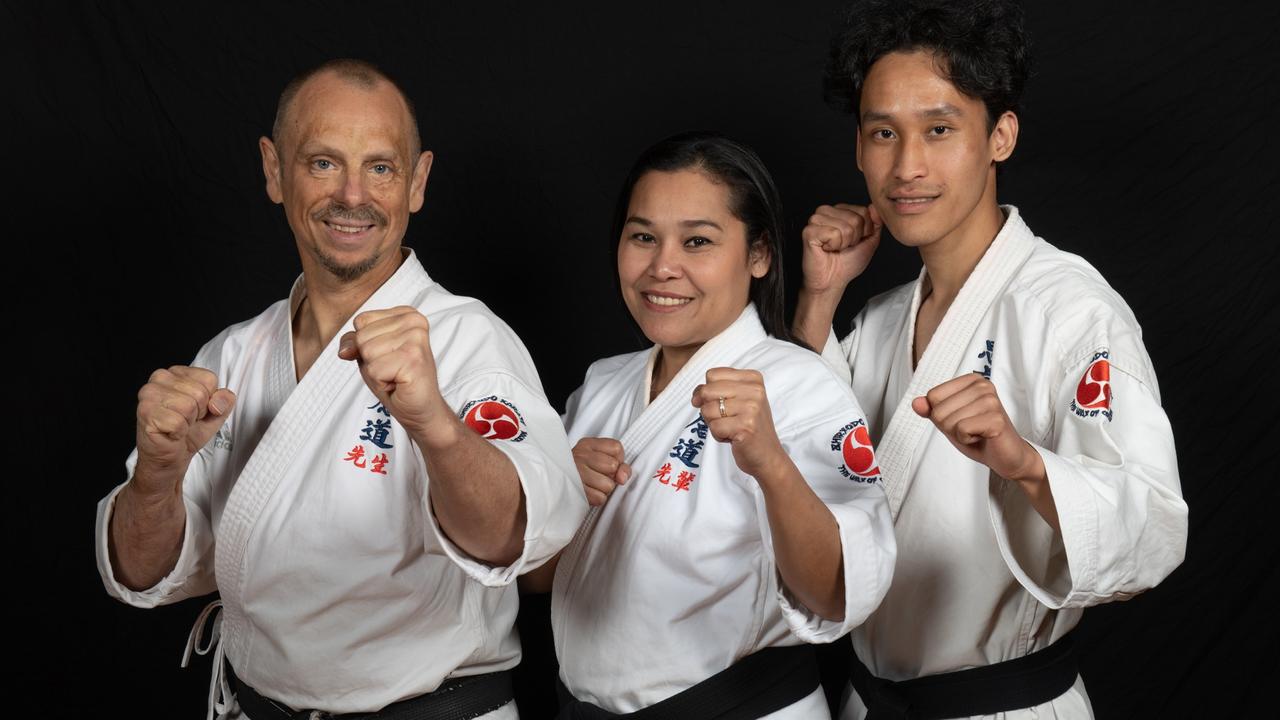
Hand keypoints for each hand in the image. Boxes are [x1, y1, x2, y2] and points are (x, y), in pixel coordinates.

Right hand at [134, 366, 235, 494]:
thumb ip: (225, 400)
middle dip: (199, 412)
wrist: (170, 456)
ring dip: (188, 423)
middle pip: (200, 392)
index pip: (209, 378)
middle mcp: (160, 378)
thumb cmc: (189, 432)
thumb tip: (218, 401)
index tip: (196, 410)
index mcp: (178, 372)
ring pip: (189, 406)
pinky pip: (177, 422)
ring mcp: (149, 394)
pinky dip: (178, 433)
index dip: (209, 399)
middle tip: (185, 420)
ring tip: (177, 425)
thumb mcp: (216, 413)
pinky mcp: (145, 412)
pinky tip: (170, 433)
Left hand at [338, 306, 449, 441]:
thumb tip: (345, 350)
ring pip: (367, 352)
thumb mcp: (369, 355)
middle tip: (393, 369)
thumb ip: (353, 342)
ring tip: (396, 375)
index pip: (361, 320)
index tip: (388, 356)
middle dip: (370, 359)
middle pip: (362, 336)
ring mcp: (416, 339)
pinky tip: (399, 383)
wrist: (421, 408)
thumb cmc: (397, 380)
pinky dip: (381, 382)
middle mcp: (414, 321)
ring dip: (376, 372)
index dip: (365, 344)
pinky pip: (374, 370)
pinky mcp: (414, 358)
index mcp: (406, 314)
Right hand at [572, 437, 629, 506]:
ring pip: (608, 485)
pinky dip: (597, 498)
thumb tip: (622, 478)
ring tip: (594, 484)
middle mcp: (580, 455)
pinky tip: (589, 491)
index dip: (617, 459)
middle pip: (613, 466)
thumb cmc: (587, 472)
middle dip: (611, 475)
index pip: (617, 449)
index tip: (607, 463)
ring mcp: (575, 472)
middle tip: (599, 475)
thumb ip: (622, 467)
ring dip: (604, 489)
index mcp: (588, 444)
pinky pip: (600, 498)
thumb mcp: (604, 460)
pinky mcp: (574, 490)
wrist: (560, 483)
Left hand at [692, 367, 787, 480]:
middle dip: (709, 408)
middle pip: (707, 391)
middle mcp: (754, 390)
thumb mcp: (739, 400)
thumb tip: (695, 397)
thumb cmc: (749, 427)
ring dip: (714, 424)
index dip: (706, 391)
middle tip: (725, 419)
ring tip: (732, 428)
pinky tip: (734, 437)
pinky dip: (718, 436)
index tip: (716, 403)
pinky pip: (714, 427)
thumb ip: (717, 390)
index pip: (712, 374)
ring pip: (707, 410)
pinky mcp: (745, 426)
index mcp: (753, 378)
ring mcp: (751, 408)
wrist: (768, 456)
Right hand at [800, 203, 881, 294]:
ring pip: (845, 226)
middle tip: (843, 247)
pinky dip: (834, 246)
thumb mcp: (870, 241)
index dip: (865, 231)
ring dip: (844, 243)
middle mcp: (827, 212)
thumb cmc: (847, 263)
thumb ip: (876, 223)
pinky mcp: (809, 231)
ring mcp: (816, 220)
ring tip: (834, 247)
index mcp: (840, 211)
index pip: (863, 211)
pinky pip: (833, 234)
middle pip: (855, 218)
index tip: (854, 241)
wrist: (832, 281)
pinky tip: (826, 249)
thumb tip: (874, 207)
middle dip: (854, 238)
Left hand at [912, 374, 1043, 482]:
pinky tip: (983, 437)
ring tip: (978, 432)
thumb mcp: (949, 421)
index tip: (962, 419)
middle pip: (939, 410)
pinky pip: (962, 430)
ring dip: (960, 434)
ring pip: (949, 421)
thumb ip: (932, 410)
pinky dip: (967, 440)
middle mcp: (983, 386)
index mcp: (971, 381)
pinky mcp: (996, 419)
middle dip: (950, 427)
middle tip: (971, 429)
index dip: (941, 416)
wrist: (1006, 456)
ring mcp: (991, 401)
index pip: (933, 396)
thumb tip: (916, 403)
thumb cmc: (979, 435)